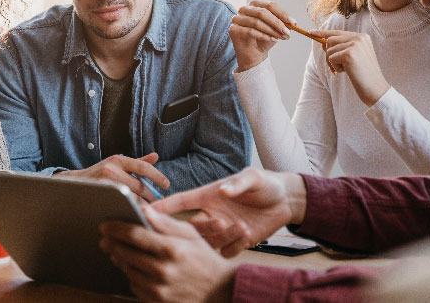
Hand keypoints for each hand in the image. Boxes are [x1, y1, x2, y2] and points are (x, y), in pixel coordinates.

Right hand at [58, 153, 169, 201]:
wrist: (72, 184)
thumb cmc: (99, 174)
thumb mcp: (116, 164)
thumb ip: (137, 162)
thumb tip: (156, 156)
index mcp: (118, 160)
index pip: (143, 167)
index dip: (157, 176)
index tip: (167, 185)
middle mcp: (111, 169)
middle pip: (139, 186)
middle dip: (152, 198)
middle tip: (161, 205)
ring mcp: (104, 184)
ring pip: (130, 199)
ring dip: (143, 207)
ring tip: (152, 212)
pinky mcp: (98, 196)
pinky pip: (119, 205)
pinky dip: (130, 211)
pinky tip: (136, 215)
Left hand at [100, 206, 236, 301]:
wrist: (218, 291)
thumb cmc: (203, 258)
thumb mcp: (190, 234)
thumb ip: (164, 222)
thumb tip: (142, 209)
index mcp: (171, 249)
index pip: (134, 235)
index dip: (115, 228)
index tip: (105, 223)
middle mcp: (162, 271)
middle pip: (125, 253)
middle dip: (111, 242)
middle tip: (105, 236)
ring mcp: (158, 289)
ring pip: (126, 270)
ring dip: (119, 258)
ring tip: (117, 249)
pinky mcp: (156, 302)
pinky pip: (134, 285)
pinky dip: (130, 274)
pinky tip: (133, 266)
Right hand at [153, 167, 306, 256]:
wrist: (286, 201)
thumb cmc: (265, 183)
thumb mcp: (253, 178)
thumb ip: (238, 183)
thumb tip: (223, 190)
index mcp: (209, 195)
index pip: (180, 201)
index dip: (162, 206)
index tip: (143, 211)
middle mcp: (211, 213)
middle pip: (190, 227)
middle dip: (197, 229)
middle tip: (215, 224)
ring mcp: (223, 229)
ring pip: (208, 242)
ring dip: (221, 237)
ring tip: (242, 226)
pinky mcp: (236, 242)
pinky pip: (227, 251)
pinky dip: (235, 246)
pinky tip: (249, 235)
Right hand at [229, 0, 293, 70]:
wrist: (254, 55)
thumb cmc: (265, 39)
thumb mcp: (276, 29)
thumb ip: (282, 23)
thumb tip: (292, 22)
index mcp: (255, 4)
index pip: (270, 5)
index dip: (282, 13)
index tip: (293, 23)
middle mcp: (244, 9)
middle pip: (262, 12)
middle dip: (277, 22)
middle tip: (287, 31)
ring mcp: (237, 19)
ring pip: (257, 22)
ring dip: (271, 30)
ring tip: (280, 37)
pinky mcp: (233, 30)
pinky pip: (250, 31)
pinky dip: (263, 36)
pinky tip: (272, 40)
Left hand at [313, 29, 390, 106]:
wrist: (375, 88)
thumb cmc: (363, 75)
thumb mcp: (353, 58)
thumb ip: (341, 48)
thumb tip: (322, 43)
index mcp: (362, 37)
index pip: (338, 32)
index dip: (323, 33)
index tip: (310, 32)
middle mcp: (359, 37)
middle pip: (330, 40)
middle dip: (329, 54)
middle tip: (338, 67)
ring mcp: (354, 44)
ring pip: (329, 50)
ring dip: (333, 62)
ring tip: (346, 69)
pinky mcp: (349, 54)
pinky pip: (331, 58)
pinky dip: (335, 67)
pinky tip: (347, 72)